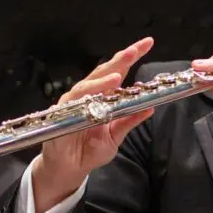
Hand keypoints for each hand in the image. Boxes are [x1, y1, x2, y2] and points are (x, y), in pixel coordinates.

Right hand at [31, 37, 153, 212]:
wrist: (69, 169)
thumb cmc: (90, 150)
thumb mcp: (116, 136)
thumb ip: (130, 121)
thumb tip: (151, 107)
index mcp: (105, 95)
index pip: (120, 70)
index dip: (132, 56)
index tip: (148, 43)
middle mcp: (90, 94)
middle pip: (105, 71)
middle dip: (120, 59)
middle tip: (135, 50)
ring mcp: (74, 102)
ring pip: (88, 84)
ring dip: (102, 80)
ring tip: (117, 76)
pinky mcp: (61, 114)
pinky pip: (73, 103)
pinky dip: (84, 98)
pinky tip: (95, 96)